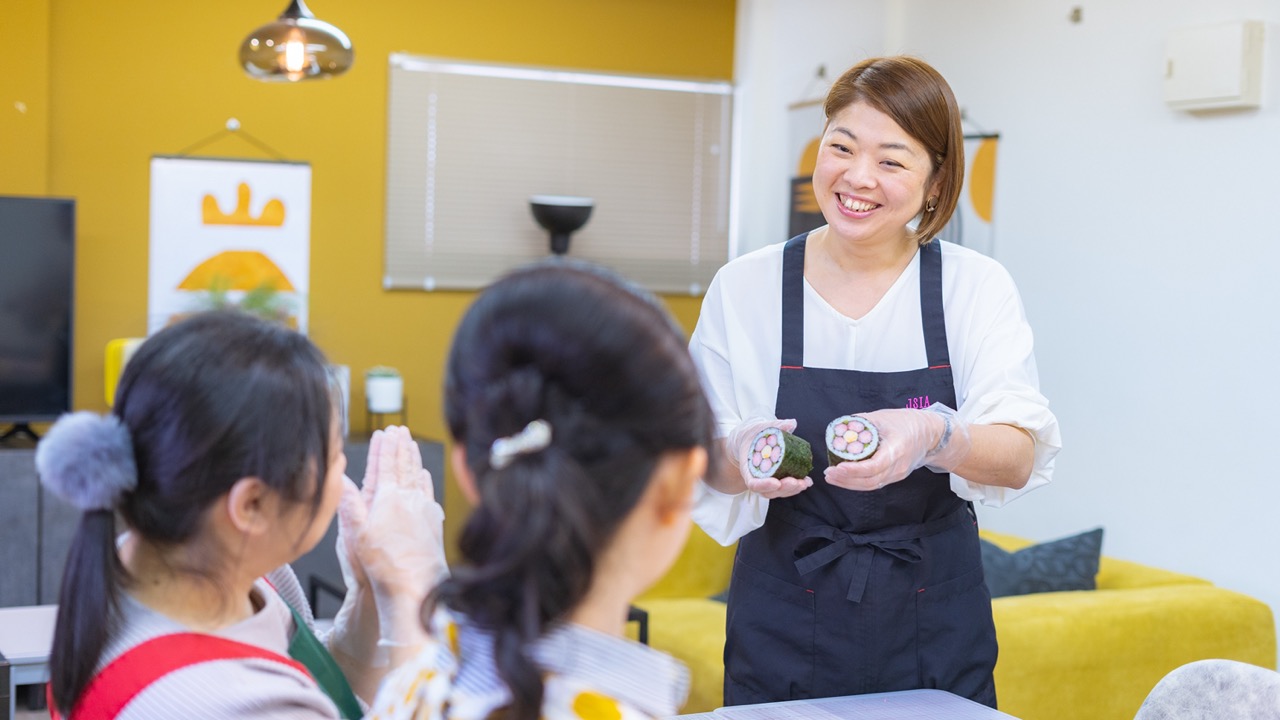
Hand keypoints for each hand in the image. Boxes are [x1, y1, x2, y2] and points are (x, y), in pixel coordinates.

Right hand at [339, 426, 446, 640]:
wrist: (416, 585)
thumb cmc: (384, 564)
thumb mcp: (356, 533)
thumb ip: (350, 503)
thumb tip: (342, 478)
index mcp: (388, 498)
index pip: (386, 464)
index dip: (385, 446)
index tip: (385, 431)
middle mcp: (409, 498)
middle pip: (405, 465)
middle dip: (401, 445)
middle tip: (401, 429)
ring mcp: (424, 508)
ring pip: (418, 475)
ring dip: (414, 458)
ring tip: (412, 444)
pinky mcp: (434, 521)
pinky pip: (429, 492)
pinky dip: (426, 480)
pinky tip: (425, 476)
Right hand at [727, 417, 812, 498]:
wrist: (750, 440)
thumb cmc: (753, 434)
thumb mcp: (760, 428)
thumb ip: (775, 425)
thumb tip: (791, 423)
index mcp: (748, 469)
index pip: (753, 483)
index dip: (764, 485)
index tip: (776, 483)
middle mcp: (756, 479)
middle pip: (768, 491)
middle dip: (784, 488)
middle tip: (796, 482)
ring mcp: (766, 482)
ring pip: (777, 492)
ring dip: (792, 490)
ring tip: (805, 483)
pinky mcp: (775, 481)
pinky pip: (784, 488)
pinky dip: (795, 487)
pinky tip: (807, 481)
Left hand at [823, 404, 970, 491]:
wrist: (929, 434)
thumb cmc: (906, 422)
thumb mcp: (883, 417)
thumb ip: (861, 422)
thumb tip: (840, 427)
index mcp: (897, 450)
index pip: (874, 466)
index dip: (854, 469)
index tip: (838, 467)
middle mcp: (898, 466)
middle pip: (870, 480)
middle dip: (846, 479)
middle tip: (828, 473)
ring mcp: (897, 474)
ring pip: (871, 485)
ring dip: (849, 483)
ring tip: (832, 477)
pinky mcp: (894, 476)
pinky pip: (874, 483)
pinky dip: (858, 482)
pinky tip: (844, 478)